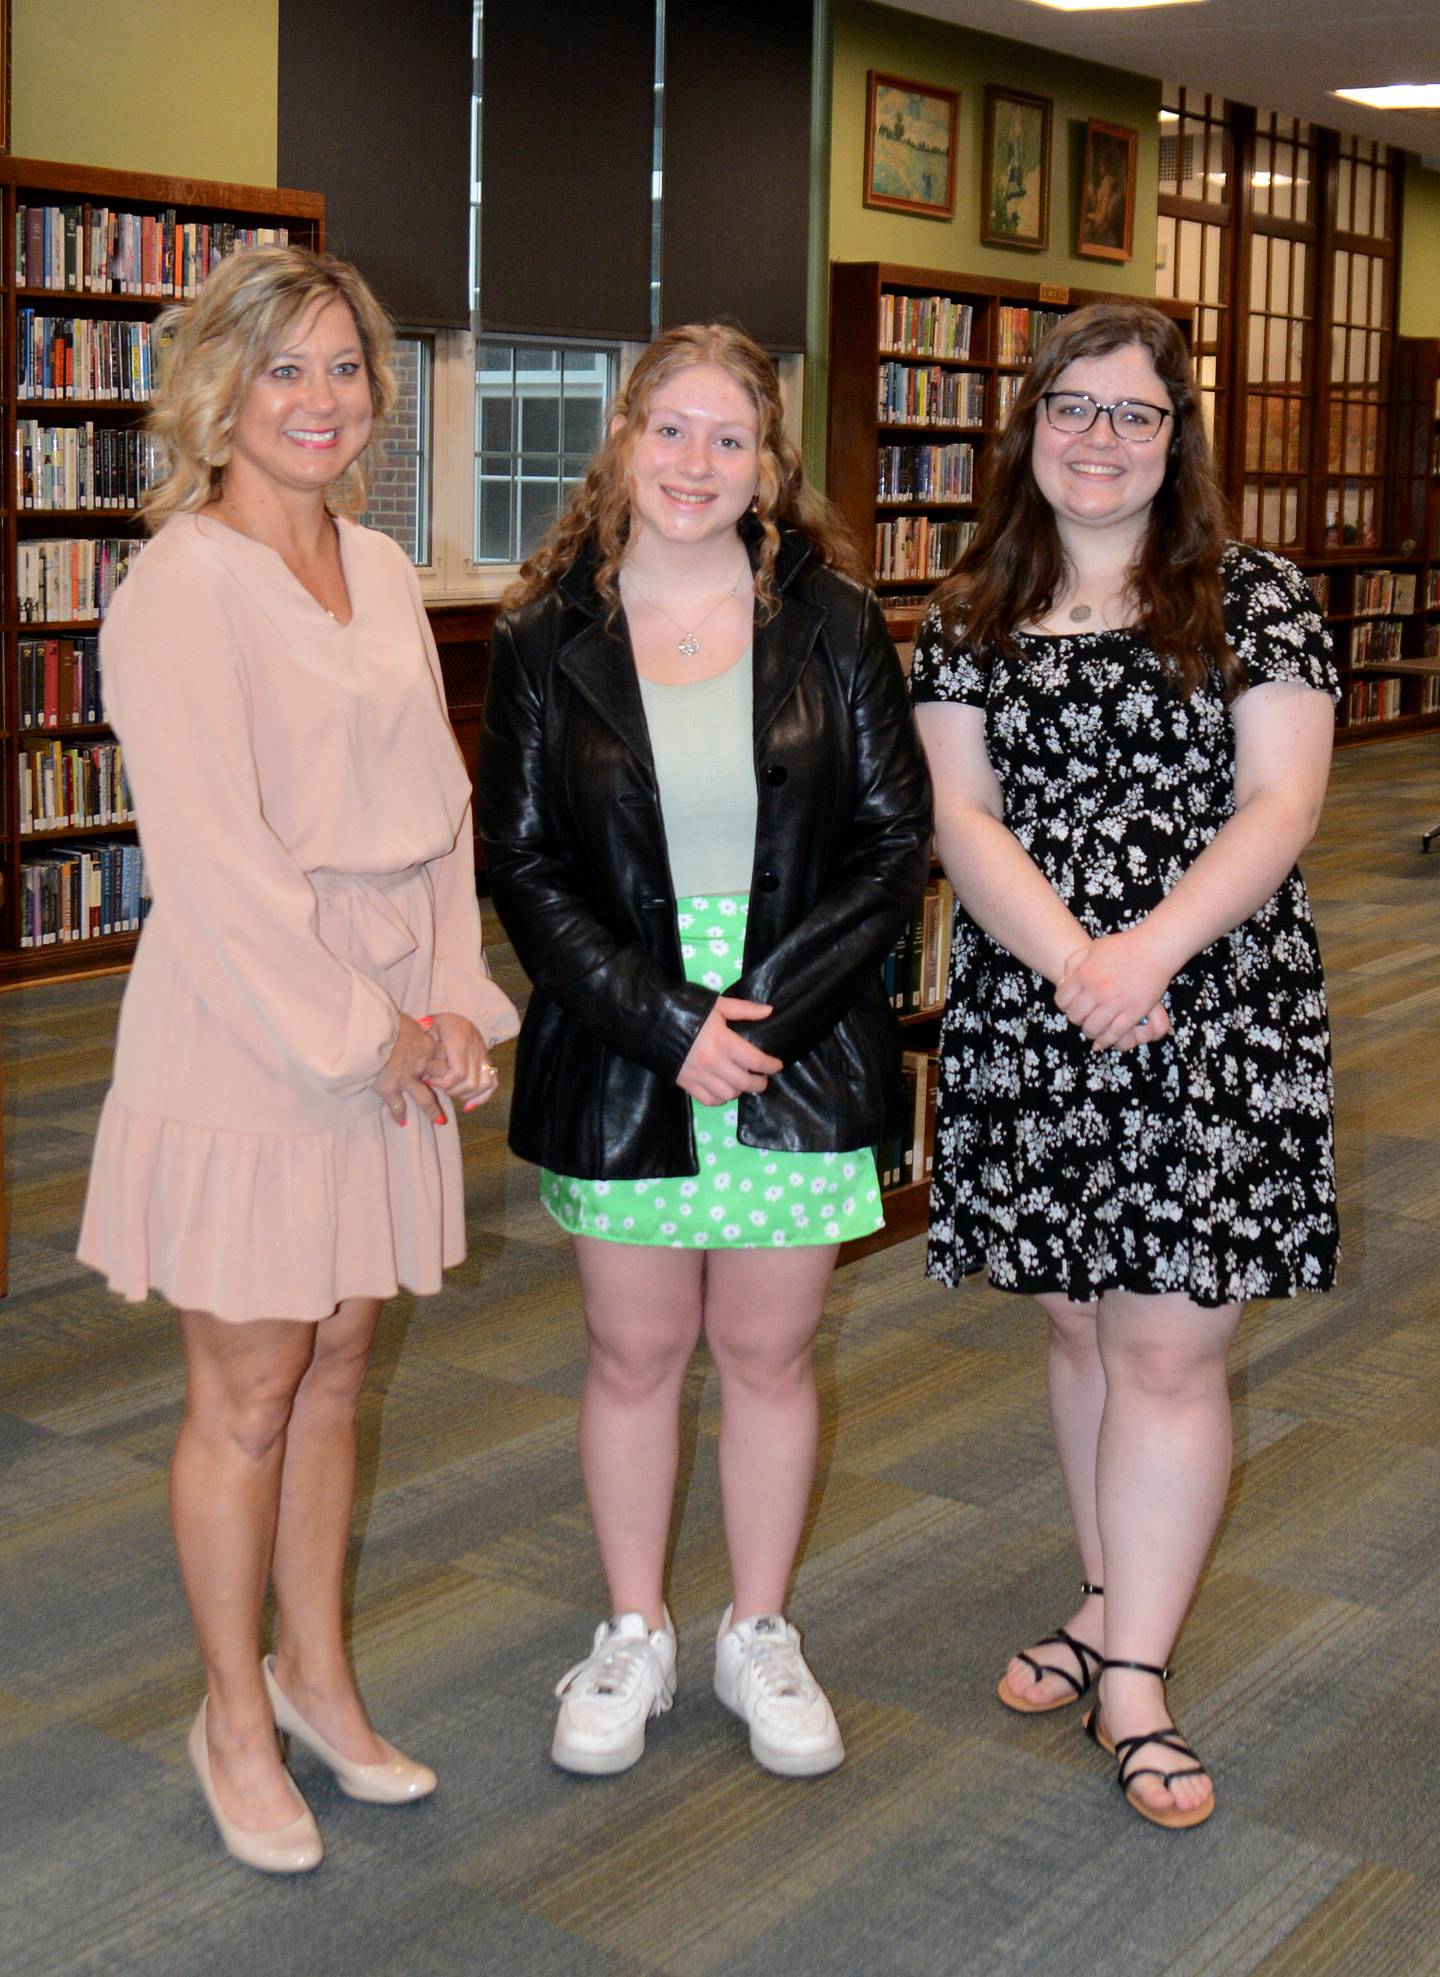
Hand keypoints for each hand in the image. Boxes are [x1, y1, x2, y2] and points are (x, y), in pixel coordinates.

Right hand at [371, 1012, 445, 1125]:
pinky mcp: (390, 1088)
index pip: (443, 1054)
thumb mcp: (406, 1020)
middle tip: (452, 1091)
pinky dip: (399, 1114)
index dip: (448, 1060)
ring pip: (425, 1098)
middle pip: (440, 1076)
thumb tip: (425, 1022)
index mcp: (425, 1045)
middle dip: (446, 1083)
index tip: (452, 1066)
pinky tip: (402, 1122)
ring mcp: (406, 1078)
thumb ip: (416, 1025)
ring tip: (440, 1121)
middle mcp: (420, 1064)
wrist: (371, 1035)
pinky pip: (397, 1105)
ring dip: (432, 1111)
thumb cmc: (386, 1021)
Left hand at [422, 1011, 500, 1112]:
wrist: (455, 1019)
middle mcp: (476, 1047)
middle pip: (471, 1082)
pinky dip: (482, 1098)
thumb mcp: (429, 1026)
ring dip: (467, 1095)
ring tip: (451, 1092)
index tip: (430, 1081)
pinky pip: (493, 1084)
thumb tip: (422, 1037)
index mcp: (460, 1039)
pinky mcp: (489, 1062)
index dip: (444, 1083)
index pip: (459, 1072)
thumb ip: (424, 1035)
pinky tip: (467, 1105)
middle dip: (453, 1090)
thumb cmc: (438, 1025)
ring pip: (484, 1085)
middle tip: (439, 1086)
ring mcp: (484, 1055)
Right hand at [676, 996, 782, 1105]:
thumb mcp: (717, 1005)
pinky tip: (724, 1090)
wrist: (652, 1021)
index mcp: (723, 1042)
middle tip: (762, 1079)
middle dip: (759, 1084)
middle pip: (745, 1083)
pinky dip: (720, 1099)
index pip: (756, 1061)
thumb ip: (744, 1009)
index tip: (777, 1065)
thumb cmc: (687, 1010)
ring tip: (742, 1084)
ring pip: (728, 1095)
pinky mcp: (686, 1083)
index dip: (771, 1066)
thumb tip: (769, 1011)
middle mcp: (713, 1063)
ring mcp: (699, 1076)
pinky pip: (709, 1100)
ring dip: (740, 1091)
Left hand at [1055, 931, 1175, 1051]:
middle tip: (1083, 1017)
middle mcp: (1097, 990)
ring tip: (1093, 1029)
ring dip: (1090, 1031)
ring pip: (1093, 1028)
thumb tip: (1064, 980)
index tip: (1071, 1006)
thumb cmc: (1125, 946)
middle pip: (1075, 1016)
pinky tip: (1102, 1042)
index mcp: (1084, 974)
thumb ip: (1075, 963)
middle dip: (1077, 1019)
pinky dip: (1107, 1040)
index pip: (1062, 1000)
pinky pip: (1115, 1033)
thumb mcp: (1093, 948)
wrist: (1155, 948)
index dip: (1065, 1006)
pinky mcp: (1134, 1012)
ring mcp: (1115, 1002)